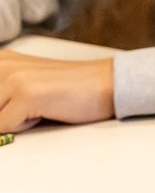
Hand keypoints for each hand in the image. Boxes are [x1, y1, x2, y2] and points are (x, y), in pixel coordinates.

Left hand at [0, 49, 114, 131]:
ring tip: (34, 108)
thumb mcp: (22, 85)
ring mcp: (13, 78)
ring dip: (10, 121)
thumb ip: (1, 96)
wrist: (106, 83)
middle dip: (3, 115)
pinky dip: (23, 127)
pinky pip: (4, 128)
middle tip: (28, 107)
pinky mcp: (26, 94)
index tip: (11, 104)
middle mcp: (1, 64)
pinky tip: (43, 112)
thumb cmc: (67, 89)